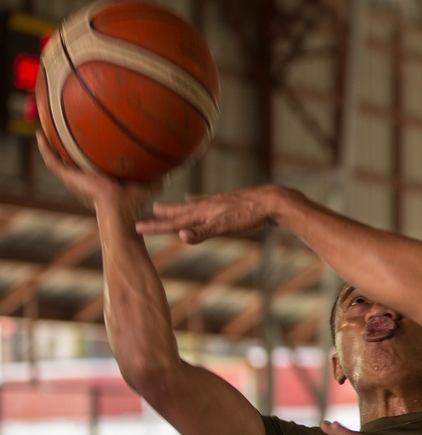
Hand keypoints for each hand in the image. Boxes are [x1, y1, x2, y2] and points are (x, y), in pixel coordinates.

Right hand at [36, 132, 158, 220]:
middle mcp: (84, 177)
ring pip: (57, 157)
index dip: (87, 149)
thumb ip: (159, 174)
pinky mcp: (69, 178)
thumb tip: (178, 164)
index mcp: (99, 178)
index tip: (86, 135)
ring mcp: (74, 178)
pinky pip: (52, 161)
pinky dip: (45, 148)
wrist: (120, 212)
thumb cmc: (134, 203)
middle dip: (65, 142)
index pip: (91, 161)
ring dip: (50, 142)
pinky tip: (40, 134)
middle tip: (60, 124)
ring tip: (44, 125)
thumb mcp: (148, 183)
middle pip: (71, 157)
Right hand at [137, 185, 286, 243]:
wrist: (271, 201)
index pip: (174, 223)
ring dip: (174, 208)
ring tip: (161, 206)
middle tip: (144, 214)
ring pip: (189, 206)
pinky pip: (204, 201)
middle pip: (178, 212)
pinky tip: (192, 198)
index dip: (155, 227)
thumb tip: (181, 236)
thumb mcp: (225, 227)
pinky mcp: (226, 201)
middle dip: (162, 216)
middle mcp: (206, 206)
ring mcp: (216, 203)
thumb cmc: (249, 216)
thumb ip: (202, 233)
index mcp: (202, 213)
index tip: (136, 228)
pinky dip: (195, 200)